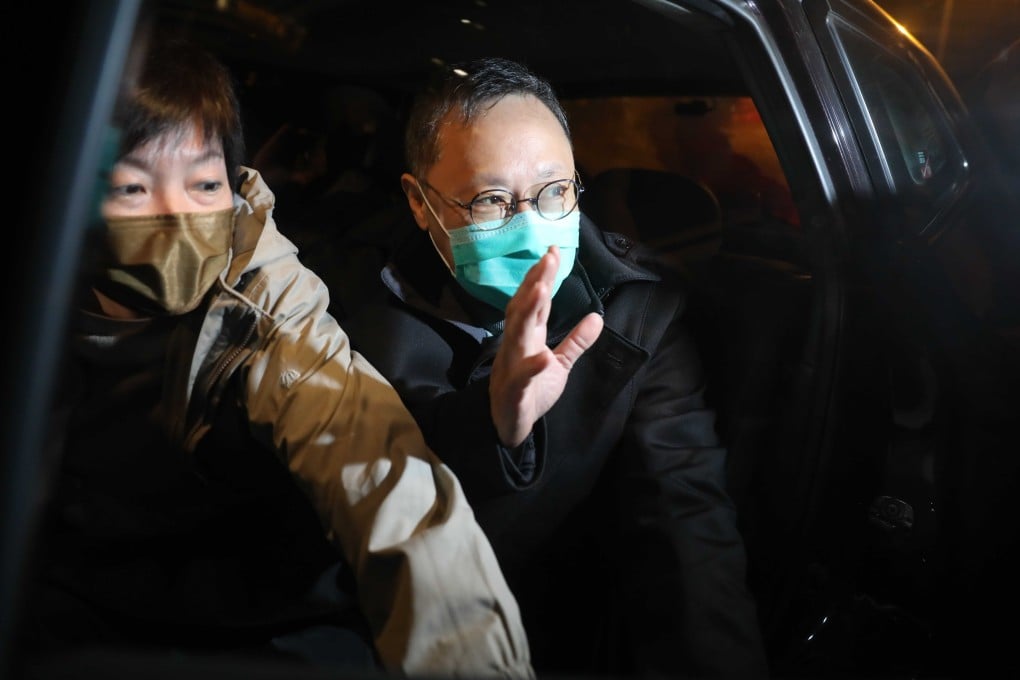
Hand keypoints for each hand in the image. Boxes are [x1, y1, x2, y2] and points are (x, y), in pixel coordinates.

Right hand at [489, 245, 603, 446]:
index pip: (534, 302)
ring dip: (528, 312)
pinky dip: (532, 367)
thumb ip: (576, 341)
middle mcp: (516, 346)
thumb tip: (597, 316)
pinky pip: (523, 378)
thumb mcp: (559, 364)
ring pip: (516, 335)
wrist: (510, 427)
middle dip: (534, 284)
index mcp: (527, 337)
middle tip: (547, 259)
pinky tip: (544, 357)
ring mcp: (512, 367)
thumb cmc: (531, 392)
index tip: (552, 252)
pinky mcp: (514, 392)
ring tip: (542, 290)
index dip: (542, 277)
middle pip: (523, 309)